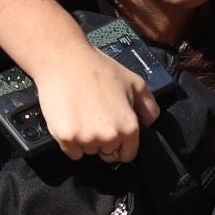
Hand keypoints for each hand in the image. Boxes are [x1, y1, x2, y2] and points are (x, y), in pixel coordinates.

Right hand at [36, 38, 162, 163]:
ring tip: (83, 114)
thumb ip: (149, 107)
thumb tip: (148, 124)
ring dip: (86, 140)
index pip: (128, 154)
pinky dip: (71, 141)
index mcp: (128, 127)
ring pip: (88, 151)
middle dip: (104, 141)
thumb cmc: (98, 68)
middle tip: (96, 116)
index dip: (122, 144)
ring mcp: (86, 139)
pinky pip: (71, 152)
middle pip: (107, 154)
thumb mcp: (135, 82)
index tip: (114, 132)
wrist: (65, 60)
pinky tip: (72, 120)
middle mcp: (109, 137)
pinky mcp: (65, 138)